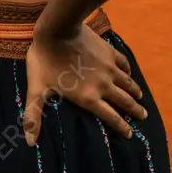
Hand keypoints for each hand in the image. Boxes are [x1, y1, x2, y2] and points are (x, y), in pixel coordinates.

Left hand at [23, 22, 146, 144]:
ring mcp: (108, 68)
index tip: (130, 134)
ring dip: (135, 92)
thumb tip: (28, 142)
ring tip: (140, 98)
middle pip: (124, 101)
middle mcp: (104, 85)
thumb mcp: (37, 89)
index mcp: (88, 98)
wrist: (58, 30)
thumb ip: (34, 115)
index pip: (111, 117)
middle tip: (143, 117)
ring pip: (127, 84)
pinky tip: (128, 72)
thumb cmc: (45, 61)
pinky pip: (124, 64)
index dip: (122, 127)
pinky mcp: (109, 52)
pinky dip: (128, 71)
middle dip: (135, 111)